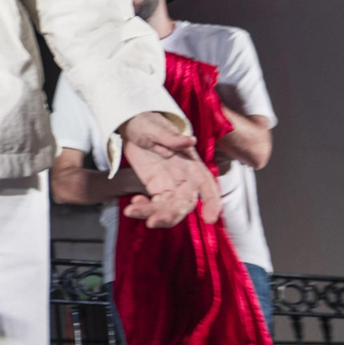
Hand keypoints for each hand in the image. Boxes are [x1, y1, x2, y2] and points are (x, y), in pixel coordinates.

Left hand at [118, 111, 223, 227]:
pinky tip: (133, 205)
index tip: (210, 218)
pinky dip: (144, 209)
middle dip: (170, 215)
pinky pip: (154, 206)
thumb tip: (189, 141)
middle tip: (152, 221)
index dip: (212, 202)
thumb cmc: (148, 123)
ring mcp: (170, 185)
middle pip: (184, 203)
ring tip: (132, 211)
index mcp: (191, 164)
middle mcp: (184, 178)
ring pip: (168, 209)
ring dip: (153, 214)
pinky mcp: (156, 189)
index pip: (207, 185)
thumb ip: (171, 137)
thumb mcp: (156, 127)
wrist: (131, 126)